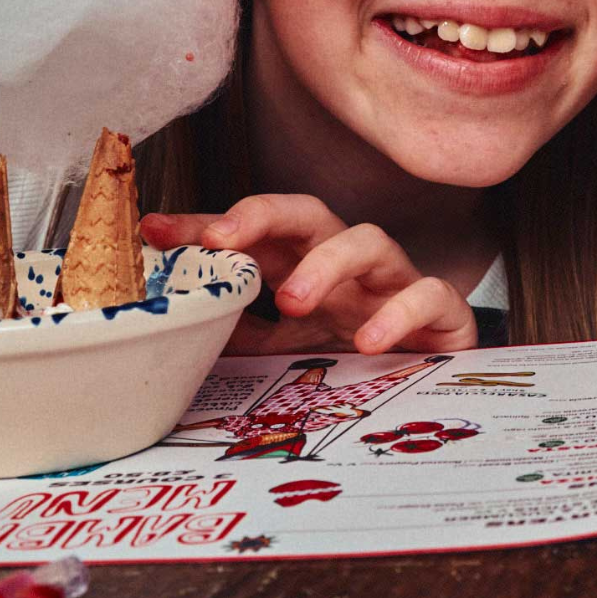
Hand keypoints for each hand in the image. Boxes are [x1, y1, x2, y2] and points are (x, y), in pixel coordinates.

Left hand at [141, 196, 477, 354]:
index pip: (253, 234)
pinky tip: (368, 340)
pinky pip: (425, 293)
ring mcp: (395, 281)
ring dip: (326, 263)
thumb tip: (180, 332)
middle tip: (222, 239)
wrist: (438, 384)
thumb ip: (244, 337)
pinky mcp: (442, 310)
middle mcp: (348, 264)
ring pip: (368, 240)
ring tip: (293, 301)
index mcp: (305, 267)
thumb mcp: (289, 351)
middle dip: (261, 214)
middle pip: (308, 213)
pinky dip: (397, 313)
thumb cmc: (359, 357)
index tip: (154, 230)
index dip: (204, 228)